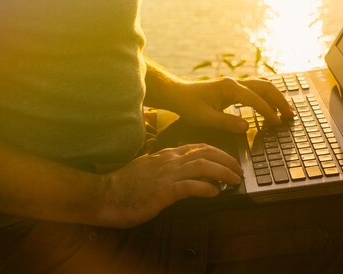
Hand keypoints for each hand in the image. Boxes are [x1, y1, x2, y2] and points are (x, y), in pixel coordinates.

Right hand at [98, 143, 242, 227]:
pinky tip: (214, 192)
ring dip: (223, 172)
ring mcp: (166, 174)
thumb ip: (164, 166)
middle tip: (238, 170)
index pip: (198, 147)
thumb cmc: (124, 185)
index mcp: (166, 155)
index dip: (218, 152)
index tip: (229, 160)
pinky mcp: (163, 191)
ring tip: (234, 180)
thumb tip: (181, 171)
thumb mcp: (147, 168)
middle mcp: (169, 160)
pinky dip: (206, 188)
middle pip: (206, 152)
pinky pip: (190, 186)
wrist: (104, 195)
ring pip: (203, 166)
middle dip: (227, 159)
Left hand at [167, 77, 293, 132]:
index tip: (278, 123)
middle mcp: (236, 82)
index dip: (268, 112)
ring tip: (285, 112)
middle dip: (280, 101)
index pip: (255, 99)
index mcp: (230, 88)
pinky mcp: (234, 88)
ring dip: (276, 97)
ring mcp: (236, 83)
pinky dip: (267, 97)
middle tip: (290, 115)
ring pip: (263, 86)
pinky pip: (257, 89)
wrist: (178, 94)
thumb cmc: (189, 106)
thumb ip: (226, 122)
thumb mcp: (205, 118)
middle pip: (265, 87)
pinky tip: (271, 107)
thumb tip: (246, 127)